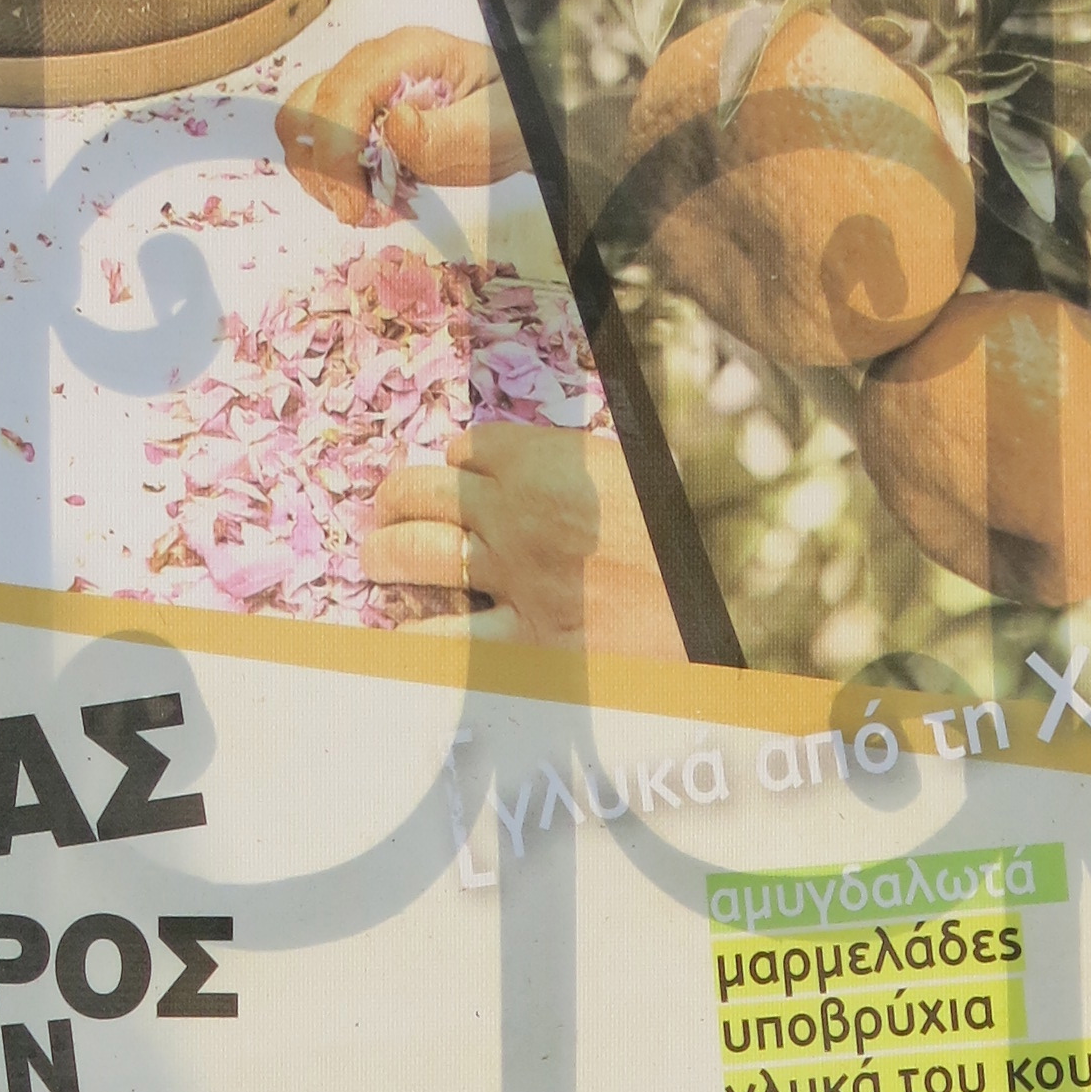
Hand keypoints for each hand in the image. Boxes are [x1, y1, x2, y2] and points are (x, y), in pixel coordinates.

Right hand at [276, 28, 525, 223]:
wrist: (508, 118)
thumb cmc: (502, 119)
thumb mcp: (488, 129)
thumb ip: (444, 132)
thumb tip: (396, 126)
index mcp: (406, 54)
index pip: (343, 94)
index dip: (337, 155)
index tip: (354, 208)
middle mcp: (372, 63)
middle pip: (307, 108)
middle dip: (325, 171)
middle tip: (362, 211)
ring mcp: (358, 87)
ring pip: (301, 128)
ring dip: (322, 179)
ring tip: (367, 207)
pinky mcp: (352, 115)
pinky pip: (314, 146)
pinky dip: (329, 181)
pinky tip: (366, 198)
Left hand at [362, 425, 684, 655]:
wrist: (715, 609)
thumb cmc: (677, 543)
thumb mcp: (631, 474)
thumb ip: (573, 463)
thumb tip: (523, 456)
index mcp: (551, 460)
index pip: (470, 448)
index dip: (458, 461)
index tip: (458, 473)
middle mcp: (521, 514)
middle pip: (425, 492)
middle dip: (394, 497)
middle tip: (384, 510)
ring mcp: (517, 580)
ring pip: (417, 554)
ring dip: (384, 553)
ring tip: (375, 559)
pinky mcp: (524, 642)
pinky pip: (443, 640)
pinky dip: (408, 637)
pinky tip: (393, 633)